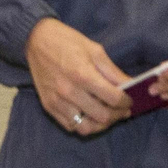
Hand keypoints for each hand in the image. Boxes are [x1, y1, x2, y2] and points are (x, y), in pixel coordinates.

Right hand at [24, 19, 130, 135]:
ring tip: (107, 116)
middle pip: (102, 116)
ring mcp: (57, 101)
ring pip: (86, 128)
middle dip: (118, 115)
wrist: (36, 40)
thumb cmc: (67, 41)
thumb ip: (113, 72)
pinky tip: (89, 115)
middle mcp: (69, 91)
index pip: (113, 98)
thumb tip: (130, 86)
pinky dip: (83, 125)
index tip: (129, 100)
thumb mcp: (95, 50)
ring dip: (101, 125)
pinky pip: (70, 126)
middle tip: (122, 110)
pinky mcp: (48, 106)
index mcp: (83, 74)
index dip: (126, 102)